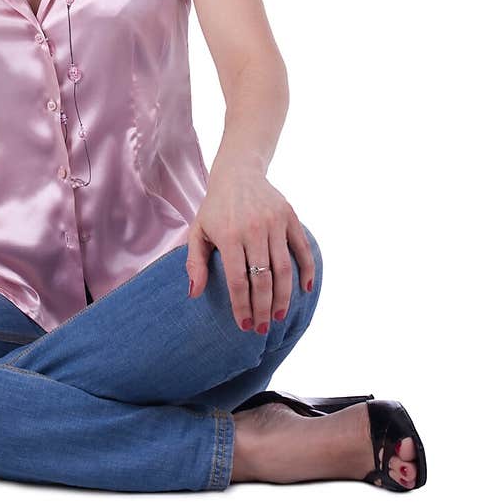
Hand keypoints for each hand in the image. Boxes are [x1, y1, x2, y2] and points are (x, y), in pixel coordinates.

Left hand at [185, 168, 314, 332]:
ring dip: (284, 297)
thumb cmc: (215, 207)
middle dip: (263, 309)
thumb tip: (193, 294)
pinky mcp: (290, 217)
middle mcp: (253, 230)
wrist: (238, 173)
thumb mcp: (198, 231)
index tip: (244, 325)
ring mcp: (274, 223)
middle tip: (262, 328)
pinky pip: (302, 249)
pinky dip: (307, 270)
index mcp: (229, 236)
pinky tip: (305, 290)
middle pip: (263, 280)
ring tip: (279, 316)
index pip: (238, 281)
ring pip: (283, 269)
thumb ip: (195, 263)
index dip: (242, 307)